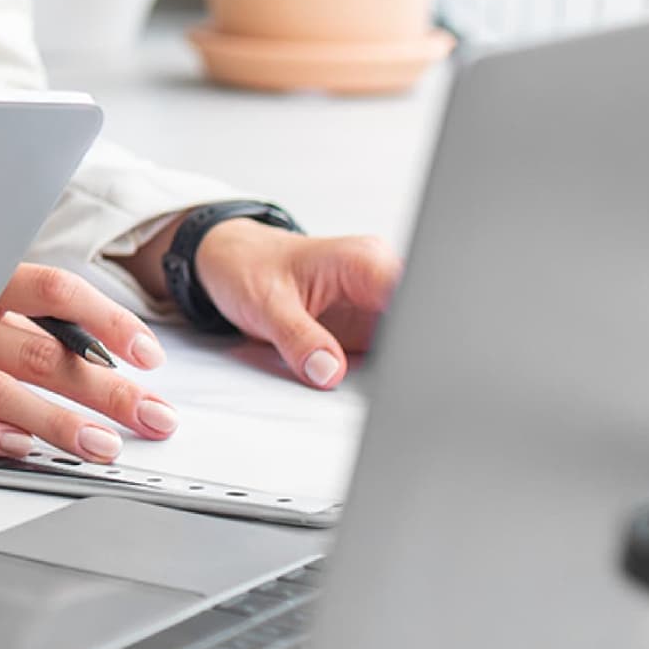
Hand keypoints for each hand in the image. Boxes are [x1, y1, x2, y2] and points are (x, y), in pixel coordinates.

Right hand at [0, 264, 177, 465]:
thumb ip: (10, 299)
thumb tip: (87, 332)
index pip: (54, 292)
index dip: (106, 323)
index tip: (147, 355)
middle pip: (42, 350)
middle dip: (106, 388)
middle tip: (151, 416)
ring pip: (0, 391)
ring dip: (57, 422)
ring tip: (102, 445)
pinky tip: (20, 451)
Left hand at [179, 220, 399, 388]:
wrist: (232, 262)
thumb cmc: (248, 267)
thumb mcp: (266, 305)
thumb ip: (299, 339)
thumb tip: (330, 372)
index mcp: (362, 260)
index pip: (409, 296)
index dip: (414, 333)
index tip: (402, 364)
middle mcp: (377, 279)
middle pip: (416, 321)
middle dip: (409, 355)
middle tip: (391, 387)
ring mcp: (376, 305)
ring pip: (406, 341)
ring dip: (397, 366)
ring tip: (378, 386)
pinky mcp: (368, 326)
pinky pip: (387, 352)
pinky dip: (382, 370)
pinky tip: (371, 383)